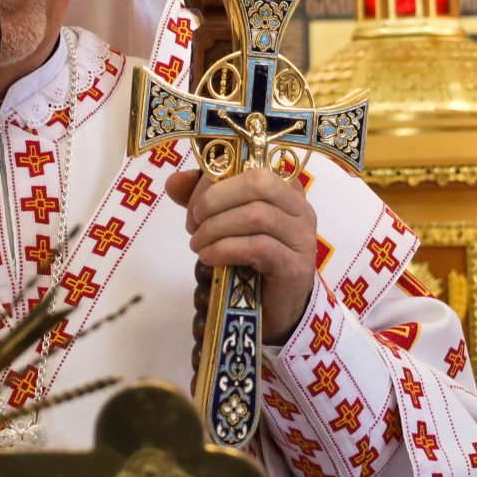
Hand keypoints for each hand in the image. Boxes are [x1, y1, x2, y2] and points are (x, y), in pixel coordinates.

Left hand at [168, 164, 320, 344]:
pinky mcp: (295, 267)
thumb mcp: (225, 225)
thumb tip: (174, 182)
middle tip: (193, 223)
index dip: (215, 179)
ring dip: (216, 228)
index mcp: (285, 191)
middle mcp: (300, 209)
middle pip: (258, 182)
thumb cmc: (250, 263)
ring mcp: (302, 238)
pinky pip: (258, 247)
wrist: (275, 312)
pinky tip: (209, 258)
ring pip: (256, 215)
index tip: (192, 205)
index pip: (251, 164)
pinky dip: (225, 249)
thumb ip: (202, 200)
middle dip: (215, 199)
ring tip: (198, 245)